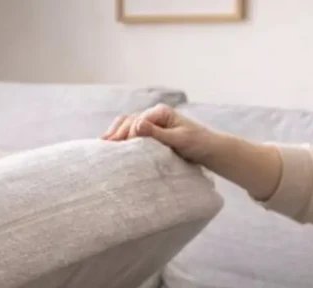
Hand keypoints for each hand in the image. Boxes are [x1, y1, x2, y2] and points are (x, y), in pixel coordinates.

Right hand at [100, 104, 214, 163]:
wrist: (209, 150)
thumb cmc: (198, 143)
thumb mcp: (179, 139)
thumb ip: (158, 134)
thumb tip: (136, 126)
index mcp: (160, 112)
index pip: (138, 120)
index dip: (127, 133)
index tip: (121, 147)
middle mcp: (154, 115)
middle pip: (129, 120)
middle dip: (116, 132)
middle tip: (104, 145)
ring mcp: (151, 124)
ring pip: (127, 125)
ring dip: (115, 134)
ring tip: (103, 144)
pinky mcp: (151, 134)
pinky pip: (132, 133)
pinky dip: (121, 137)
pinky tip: (111, 145)